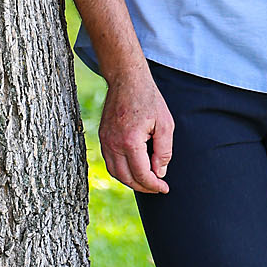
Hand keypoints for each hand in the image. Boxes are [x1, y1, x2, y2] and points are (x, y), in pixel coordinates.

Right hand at [98, 65, 174, 191]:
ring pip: (115, 173)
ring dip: (130, 181)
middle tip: (157, 188)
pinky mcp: (102, 136)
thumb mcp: (165, 123)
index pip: (142, 174)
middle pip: (126, 178)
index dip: (154, 185)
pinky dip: (121, 171)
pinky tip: (134, 169)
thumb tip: (160, 173)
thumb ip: (164, 151)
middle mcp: (113, 144)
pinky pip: (110, 162)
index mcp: (130, 142)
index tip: (164, 188)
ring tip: (146, 181)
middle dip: (143, 187)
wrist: (126, 78)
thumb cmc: (148, 99)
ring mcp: (105, 141)